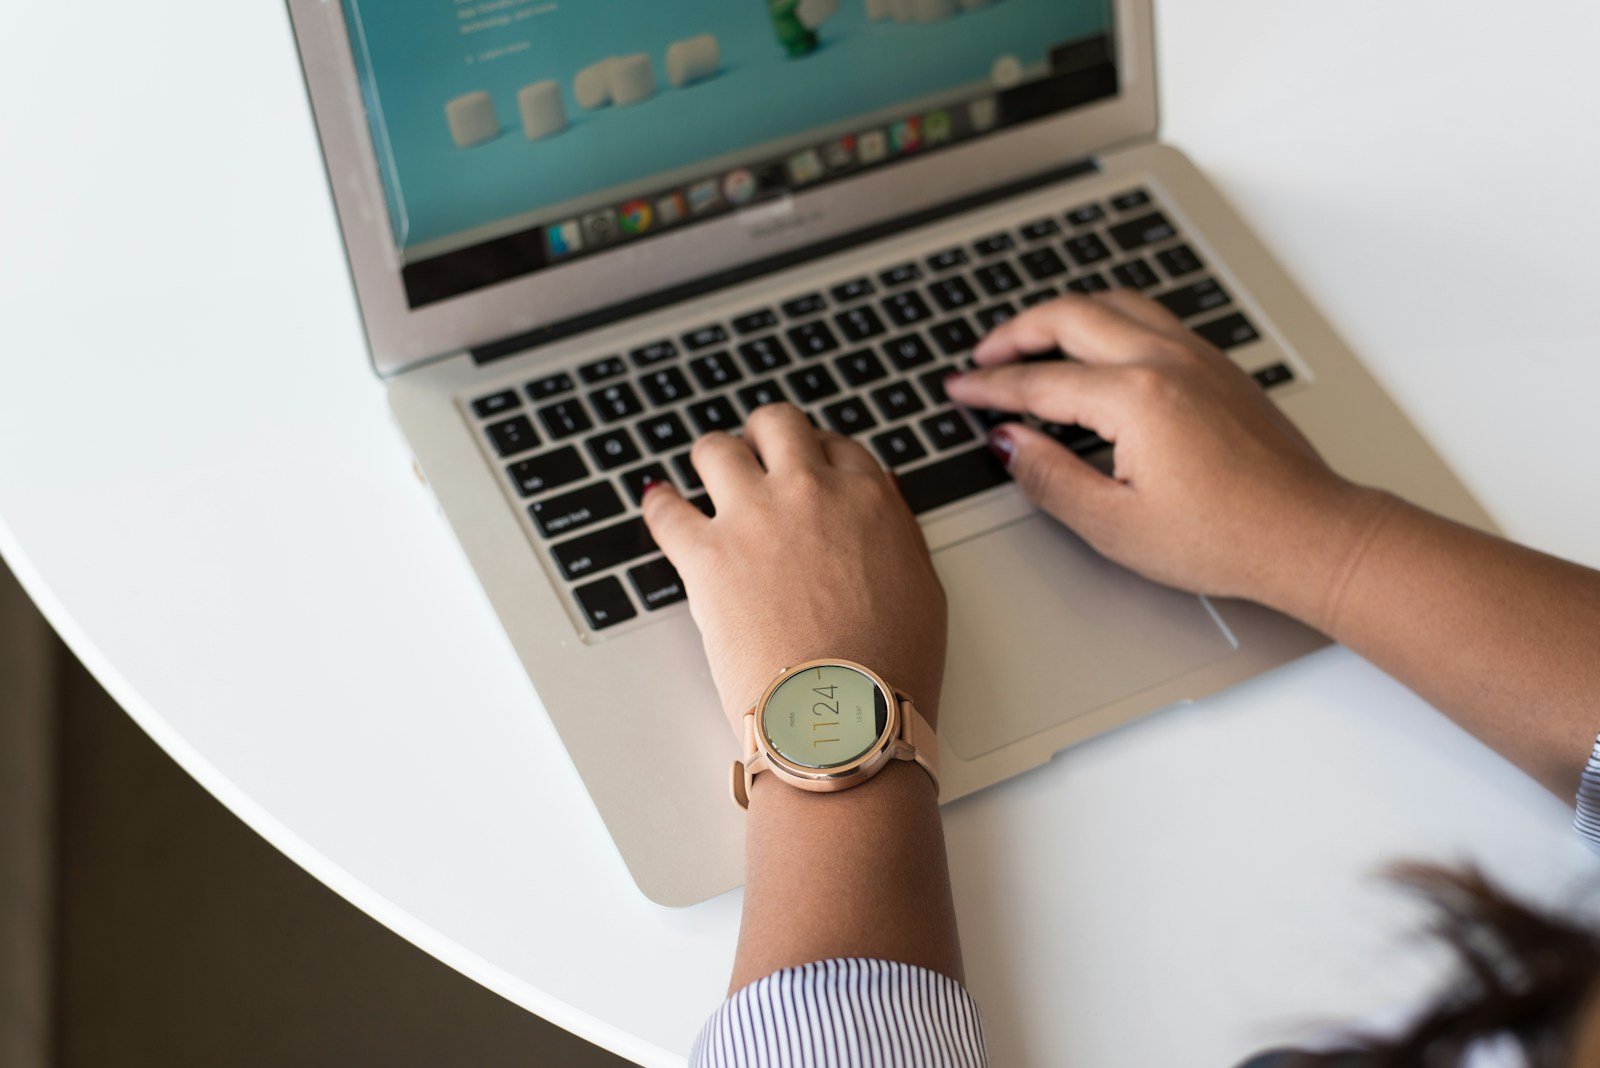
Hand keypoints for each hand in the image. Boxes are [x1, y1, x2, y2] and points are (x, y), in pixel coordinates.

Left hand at [641, 403, 946, 737]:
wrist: (843, 717)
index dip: (819, 455)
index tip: (809, 468)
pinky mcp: (706, 556)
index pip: (838, 446)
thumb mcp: (924, 588)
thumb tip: (882, 500)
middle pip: (777, 424)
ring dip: (712, 459)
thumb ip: (899, 533)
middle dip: (764, 437)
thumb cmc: (889, 669)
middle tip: (756, 456)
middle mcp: (809, 493)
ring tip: (708, 478)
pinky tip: (661, 507)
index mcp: (867, 498)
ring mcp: (753, 519)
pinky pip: (664, 508)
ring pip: (715, 448)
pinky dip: (659, 506)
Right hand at [945, 290, 1382, 621]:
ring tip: (1032, 339)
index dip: (990, 387)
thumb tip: (1009, 443)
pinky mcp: (1219, 367)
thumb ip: (1050, 477)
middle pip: (1072, 316)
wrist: (1308, 535)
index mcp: (1135, 398)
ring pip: (1114, 304)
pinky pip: (1150, 318)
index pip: (1039, 381)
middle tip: (983, 356)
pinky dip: (1107, 320)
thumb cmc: (1225, 539)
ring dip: (1064, 315)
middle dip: (1016, 332)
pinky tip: (1097, 347)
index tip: (959, 390)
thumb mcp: (1115, 526)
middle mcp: (1166, 361)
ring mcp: (1198, 357)